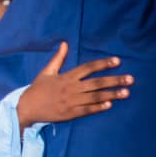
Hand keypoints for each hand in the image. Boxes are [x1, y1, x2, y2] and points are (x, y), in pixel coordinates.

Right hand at [17, 42, 132, 131]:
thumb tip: (65, 43)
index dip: (103, 64)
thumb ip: (58, 58)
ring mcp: (70, 101)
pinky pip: (86, 110)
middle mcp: (70, 88)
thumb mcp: (46, 72)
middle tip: (130, 79)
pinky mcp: (69, 113)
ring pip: (94, 97)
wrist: (26, 108)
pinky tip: (109, 105)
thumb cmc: (36, 90)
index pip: (87, 68)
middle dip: (114, 80)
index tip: (117, 61)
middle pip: (96, 83)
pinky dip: (97, 107)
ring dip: (111, 94)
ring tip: (125, 92)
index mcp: (66, 77)